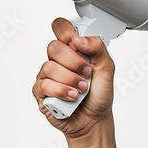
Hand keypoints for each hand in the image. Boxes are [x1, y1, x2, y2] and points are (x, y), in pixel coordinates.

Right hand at [32, 17, 115, 139]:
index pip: (60, 27)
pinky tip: (72, 97)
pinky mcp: (41, 92)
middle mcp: (57, 60)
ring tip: (81, 89)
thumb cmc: (99, 94)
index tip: (76, 43)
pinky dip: (62, 91)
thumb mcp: (107, 67)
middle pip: (53, 47)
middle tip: (86, 73)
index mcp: (72, 49)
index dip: (65, 31)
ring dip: (70, 80)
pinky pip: (44, 84)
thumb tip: (78, 39)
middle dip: (74, 62)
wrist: (94, 120)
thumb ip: (97, 47)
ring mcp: (47, 75)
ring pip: (49, 67)